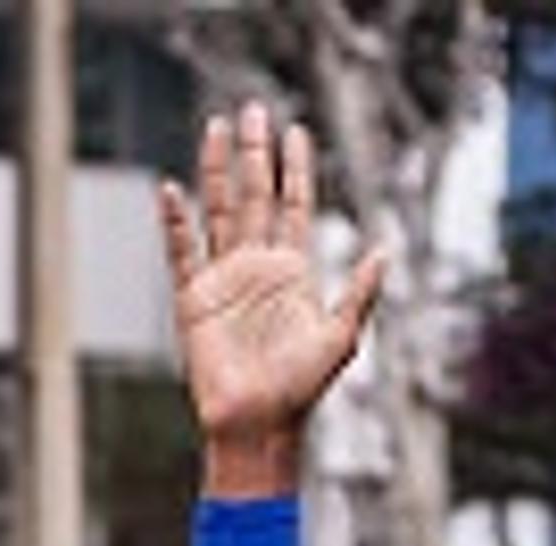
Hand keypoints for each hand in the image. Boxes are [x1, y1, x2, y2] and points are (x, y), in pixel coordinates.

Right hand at [157, 101, 387, 493]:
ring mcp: (223, 281)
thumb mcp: (342, 336)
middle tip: (253, 111)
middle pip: (255, 196)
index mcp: (292, 271)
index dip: (296, 169)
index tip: (297, 131)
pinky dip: (175, 223)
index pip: (294, 206)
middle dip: (255, 153)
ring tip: (216, 129)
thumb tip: (385, 249)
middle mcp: (256, 267)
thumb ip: (360, 291)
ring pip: (220, 211)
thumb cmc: (301, 389)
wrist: (259, 424)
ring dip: (217, 171)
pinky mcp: (193, 301)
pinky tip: (171, 191)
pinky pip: (182, 253)